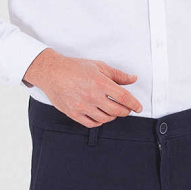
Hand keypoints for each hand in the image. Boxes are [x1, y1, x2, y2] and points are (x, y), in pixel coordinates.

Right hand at [22, 49, 142, 125]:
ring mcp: (82, 106)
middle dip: (125, 111)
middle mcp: (92, 96)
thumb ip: (117, 75)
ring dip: (113, 116)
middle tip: (126, 108)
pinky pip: (92, 123)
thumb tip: (133, 79)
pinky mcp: (74, 113)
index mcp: (100, 83)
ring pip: (106, 118)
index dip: (134, 104)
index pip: (124, 97)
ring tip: (112, 109)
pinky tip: (100, 115)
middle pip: (117, 110)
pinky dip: (100, 121)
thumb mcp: (99, 66)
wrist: (52, 73)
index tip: (138, 107)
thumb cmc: (74, 68)